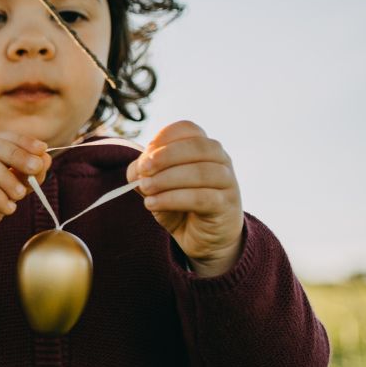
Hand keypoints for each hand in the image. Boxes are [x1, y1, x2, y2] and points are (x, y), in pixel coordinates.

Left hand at [126, 120, 243, 276]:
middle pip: (197, 146)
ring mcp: (228, 181)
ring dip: (167, 179)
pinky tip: (153, 204)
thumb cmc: (179, 205)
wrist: (203, 237)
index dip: (164, 138)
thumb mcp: (156, 186)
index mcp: (202, 147)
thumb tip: (137, 170)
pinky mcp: (227, 205)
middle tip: (142, 170)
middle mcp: (220, 159)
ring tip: (145, 190)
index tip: (145, 155)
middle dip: (165, 156)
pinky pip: (202, 198)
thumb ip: (144, 174)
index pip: (188, 129)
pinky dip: (173, 199)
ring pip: (201, 172)